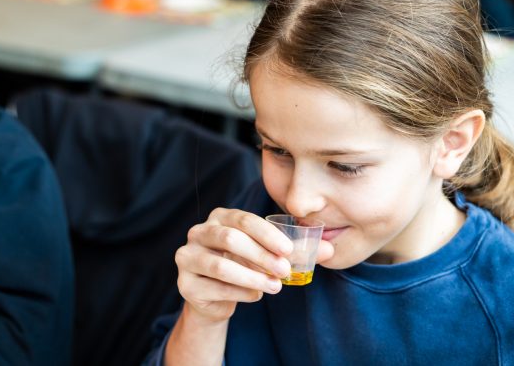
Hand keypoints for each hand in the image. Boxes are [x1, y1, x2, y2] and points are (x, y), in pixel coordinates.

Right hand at [174, 208, 332, 322]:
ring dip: (252, 276)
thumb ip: (294, 251)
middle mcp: (198, 232)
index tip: (288, 250)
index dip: (267, 234)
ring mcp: (187, 257)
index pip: (243, 219)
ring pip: (220, 265)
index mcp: (219, 217)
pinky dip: (239, 292)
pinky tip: (255, 295)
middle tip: (284, 271)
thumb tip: (328, 251)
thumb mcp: (267, 254)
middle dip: (261, 256)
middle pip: (230, 239)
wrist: (214, 297)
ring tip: (274, 286)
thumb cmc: (243, 266)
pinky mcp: (185, 283)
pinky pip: (215, 288)